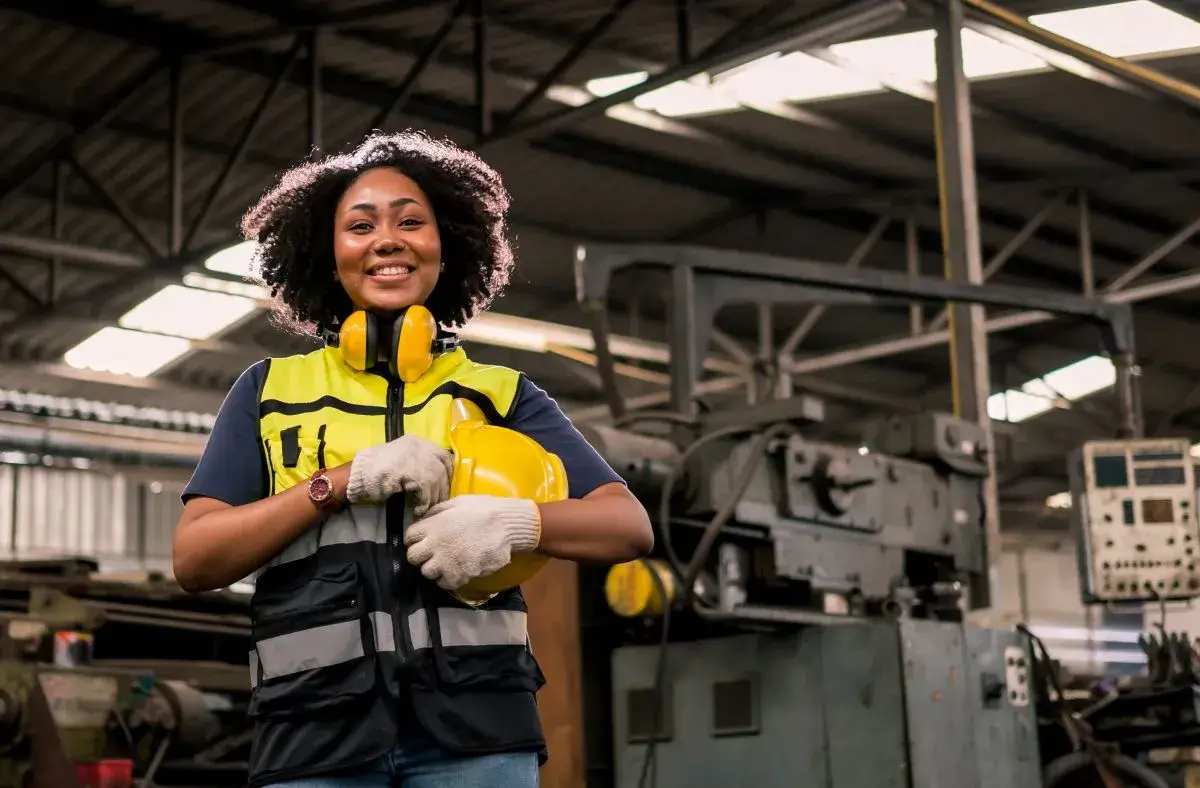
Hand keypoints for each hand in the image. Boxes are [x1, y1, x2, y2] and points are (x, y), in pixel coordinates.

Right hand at [346, 435, 452, 514]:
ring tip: (427, 508)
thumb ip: (417, 461)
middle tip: (439, 501)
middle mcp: (418, 446)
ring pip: (436, 480)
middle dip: (443, 487)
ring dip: (434, 498)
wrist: (358, 474)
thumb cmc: (376, 470)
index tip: (445, 485)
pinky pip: (426, 490)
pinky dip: (424, 502)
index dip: (448, 471)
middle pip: (442, 468)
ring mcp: (415, 458)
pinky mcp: (410, 472)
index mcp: (416, 441)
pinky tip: (418, 509)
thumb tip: (436, 475)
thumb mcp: (400, 457)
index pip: (443, 454)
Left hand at [404, 495, 541, 590]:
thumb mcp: (457, 503)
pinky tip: (456, 570)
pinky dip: (447, 579)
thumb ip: (437, 512)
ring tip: (446, 563)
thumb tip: (424, 519)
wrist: (506, 525)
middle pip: (413, 557)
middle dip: (420, 556)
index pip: (409, 537)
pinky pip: (443, 583)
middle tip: (433, 553)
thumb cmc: (483, 510)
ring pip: (426, 572)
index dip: (415, 539)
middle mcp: (434, 545)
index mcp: (433, 525)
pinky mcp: (458, 576)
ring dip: (434, 569)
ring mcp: (445, 562)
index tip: (423, 540)